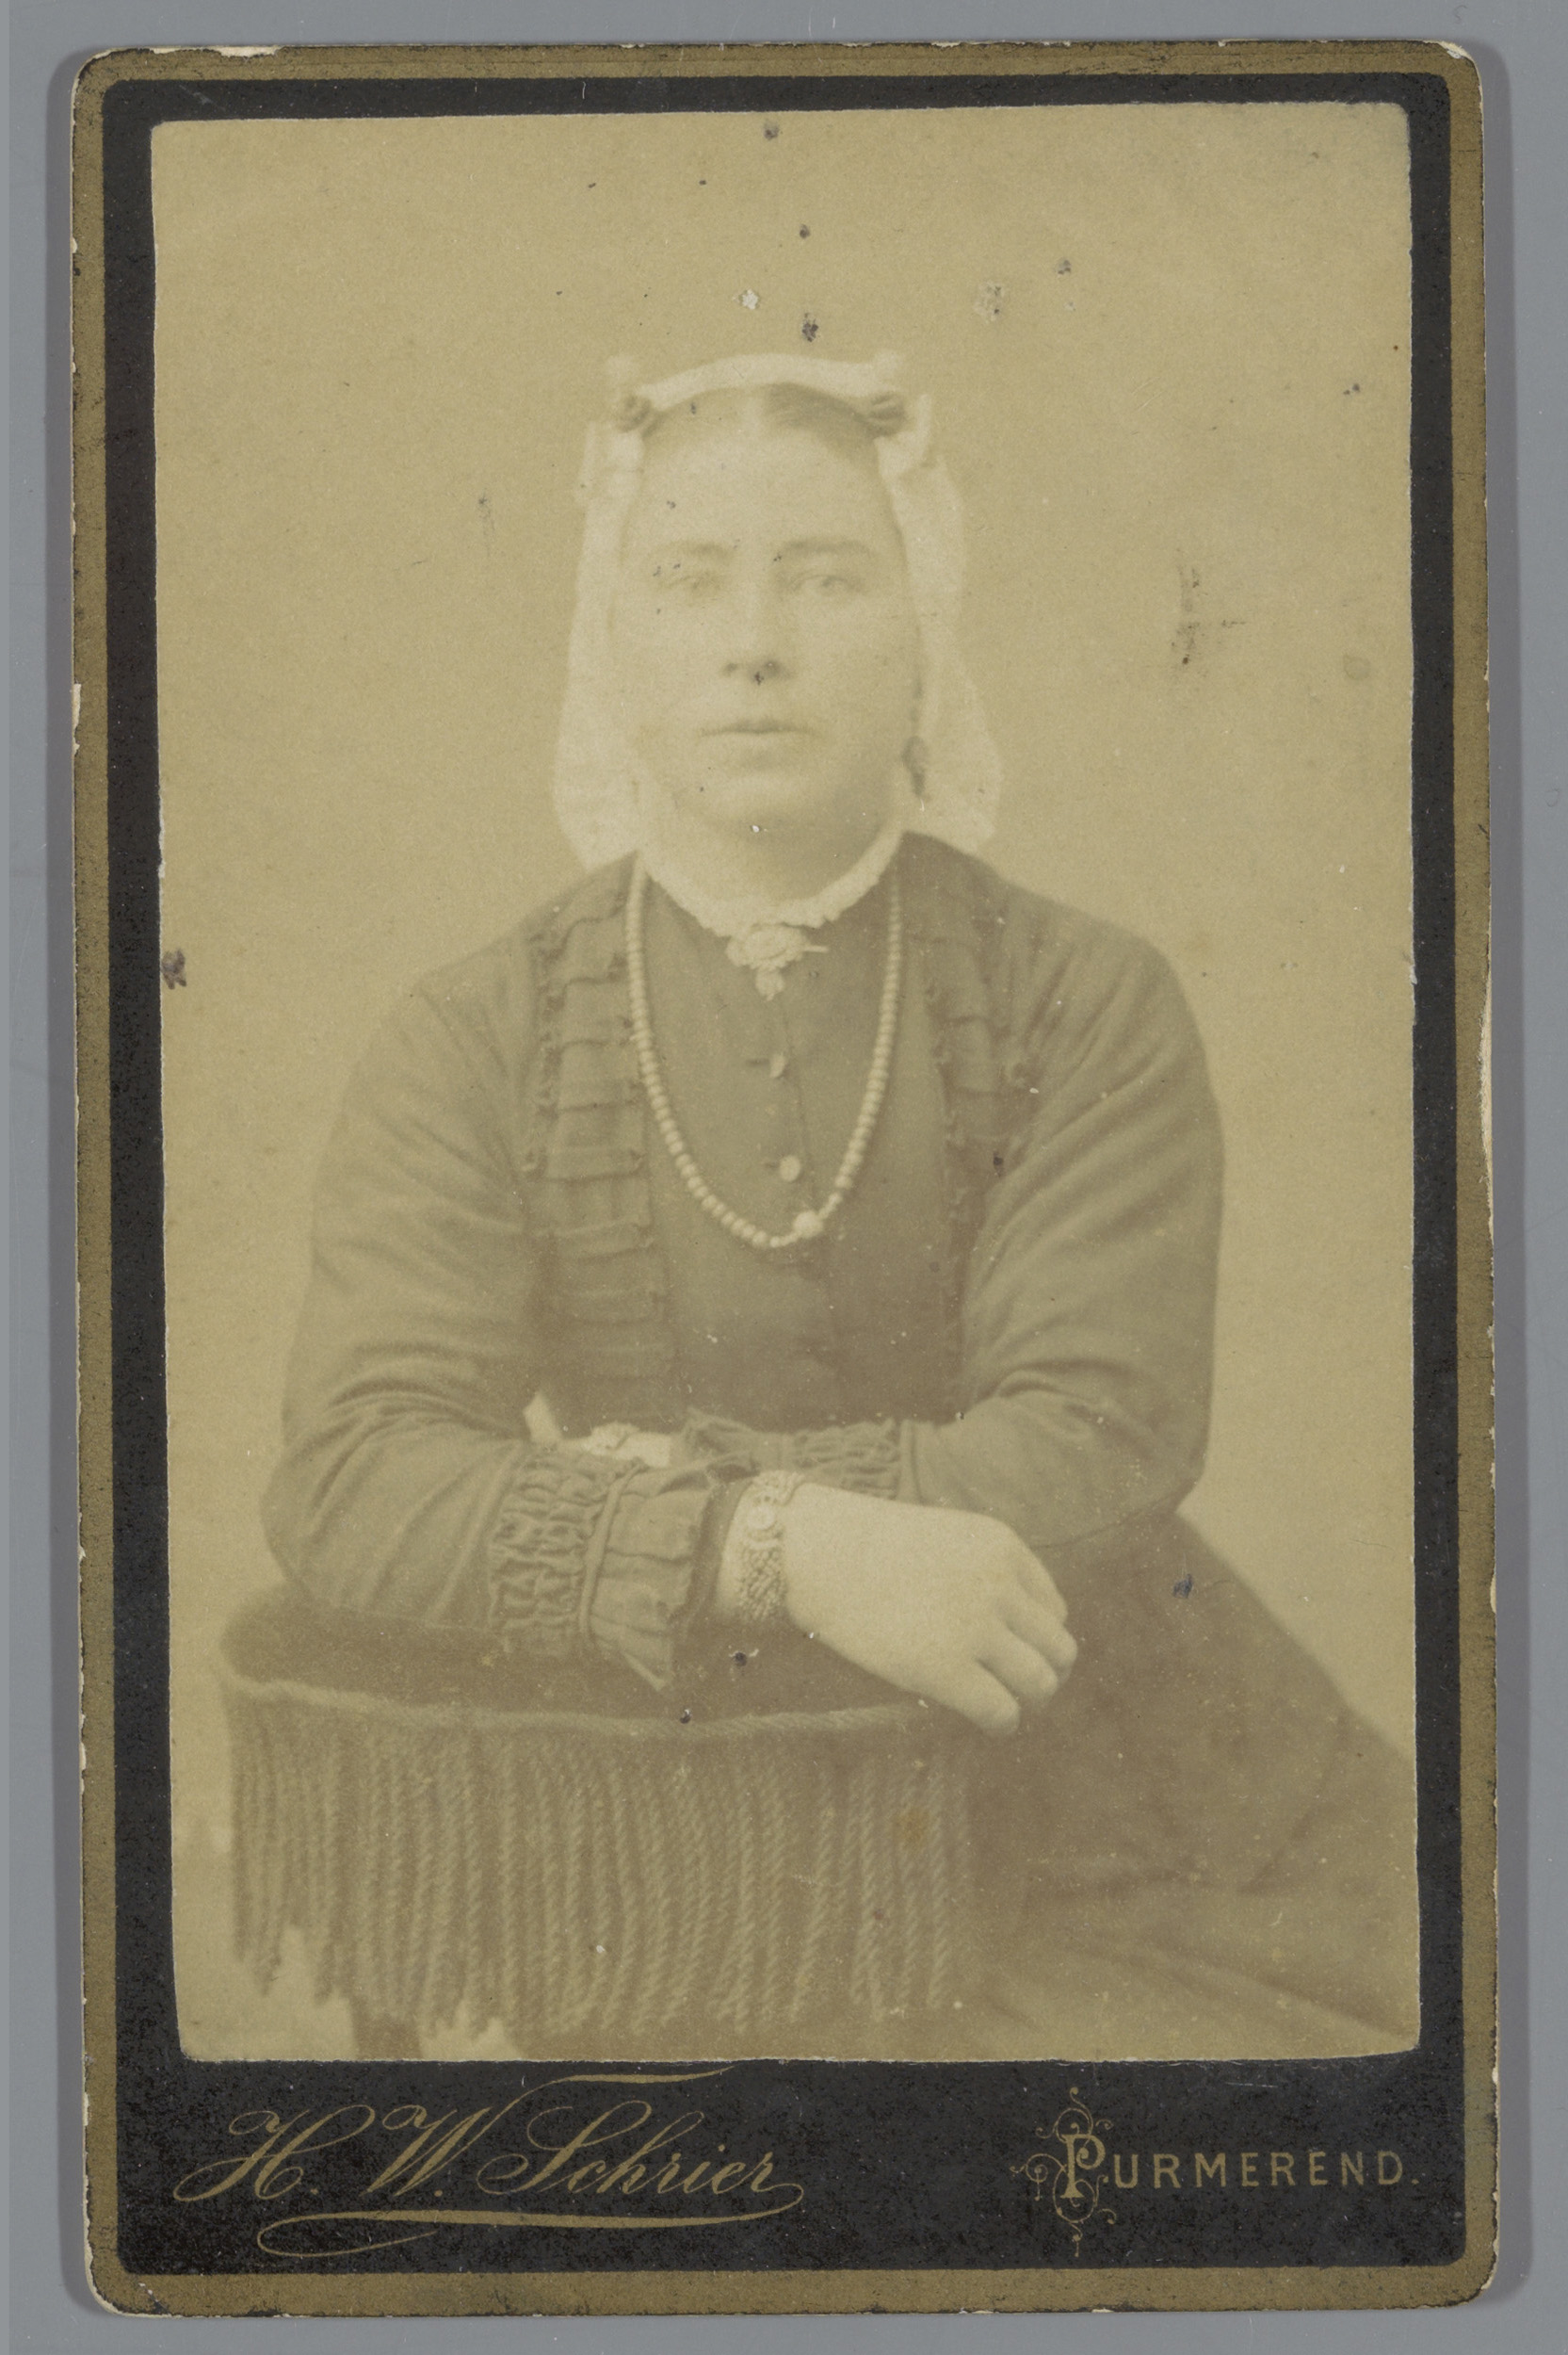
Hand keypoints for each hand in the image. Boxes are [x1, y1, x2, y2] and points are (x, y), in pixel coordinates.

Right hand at [779, 1484, 1076, 1736]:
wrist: (818, 1554)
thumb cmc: (870, 1549)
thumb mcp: (946, 1540)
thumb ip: (986, 1573)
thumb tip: (1017, 1635)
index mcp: (1003, 1549)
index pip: (1054, 1610)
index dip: (1036, 1638)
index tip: (1012, 1653)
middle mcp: (1000, 1587)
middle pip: (1059, 1649)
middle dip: (1045, 1672)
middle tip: (1019, 1687)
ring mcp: (976, 1628)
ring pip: (1041, 1683)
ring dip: (1029, 1700)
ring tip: (1006, 1705)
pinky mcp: (946, 1669)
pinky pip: (1002, 1712)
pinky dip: (1003, 1723)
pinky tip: (989, 1722)